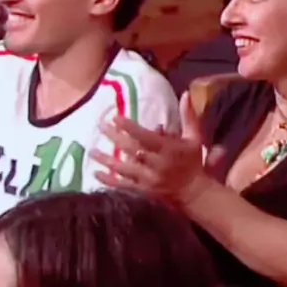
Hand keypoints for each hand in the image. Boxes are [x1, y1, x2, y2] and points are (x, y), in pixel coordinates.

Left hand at [92, 92, 211, 207]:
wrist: (194, 192)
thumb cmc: (193, 161)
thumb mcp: (194, 138)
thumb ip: (188, 116)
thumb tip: (186, 93)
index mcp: (168, 150)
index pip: (146, 137)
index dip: (130, 128)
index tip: (115, 117)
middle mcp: (157, 165)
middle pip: (132, 150)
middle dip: (115, 138)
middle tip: (100, 126)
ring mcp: (148, 180)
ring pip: (124, 169)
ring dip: (107, 160)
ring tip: (92, 150)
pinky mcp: (143, 192)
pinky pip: (123, 186)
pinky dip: (109, 180)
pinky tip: (96, 173)